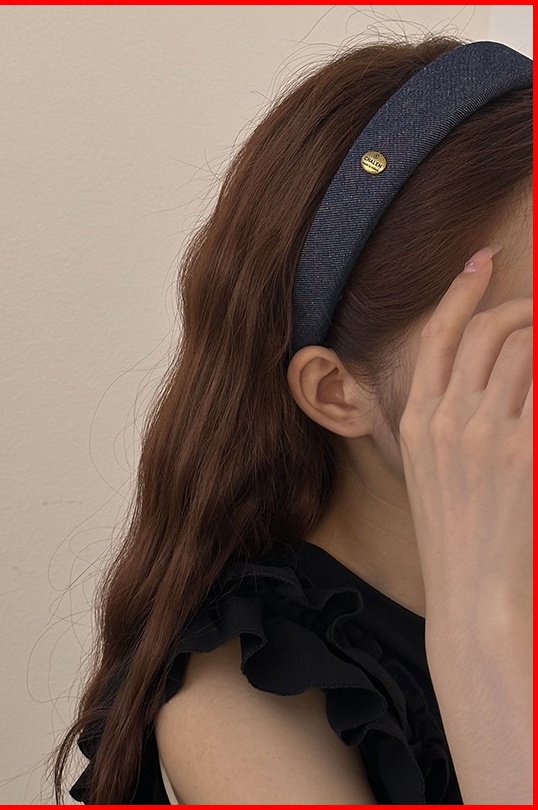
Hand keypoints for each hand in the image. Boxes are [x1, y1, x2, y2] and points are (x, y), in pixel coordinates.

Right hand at [398, 245, 531, 628]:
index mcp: (416, 419)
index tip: (483, 260)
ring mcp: (483, 433)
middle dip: (525, 306)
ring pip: (523, 348)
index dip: (461, 289)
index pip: (437, 335)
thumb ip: (444, 423)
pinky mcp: (522, 451)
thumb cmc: (455, 535)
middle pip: (486, 331)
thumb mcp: (429, 471)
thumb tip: (480, 383)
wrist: (471, 592)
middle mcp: (445, 418)